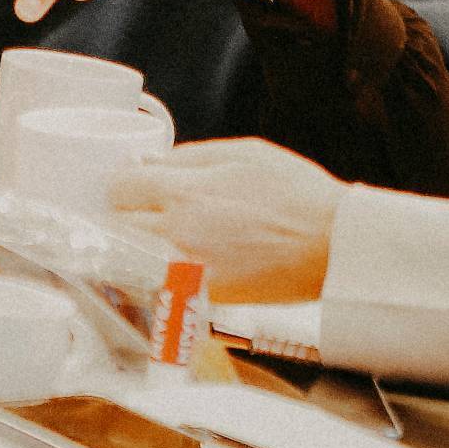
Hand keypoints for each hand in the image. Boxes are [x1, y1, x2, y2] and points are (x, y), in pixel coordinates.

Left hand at [106, 138, 346, 302]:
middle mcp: (177, 232)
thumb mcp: (240, 153)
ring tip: (162, 235)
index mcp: (185, 191)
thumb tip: (151, 162)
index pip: (119, 187)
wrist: (331, 244)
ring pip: (133, 257)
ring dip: (137, 245)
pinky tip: (183, 259)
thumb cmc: (295, 192)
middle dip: (125, 213)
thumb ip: (187, 157)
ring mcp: (187, 268)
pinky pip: (162, 282)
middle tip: (146, 210)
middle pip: (117, 224)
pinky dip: (162, 271)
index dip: (125, 182)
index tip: (135, 184)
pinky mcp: (203, 295)